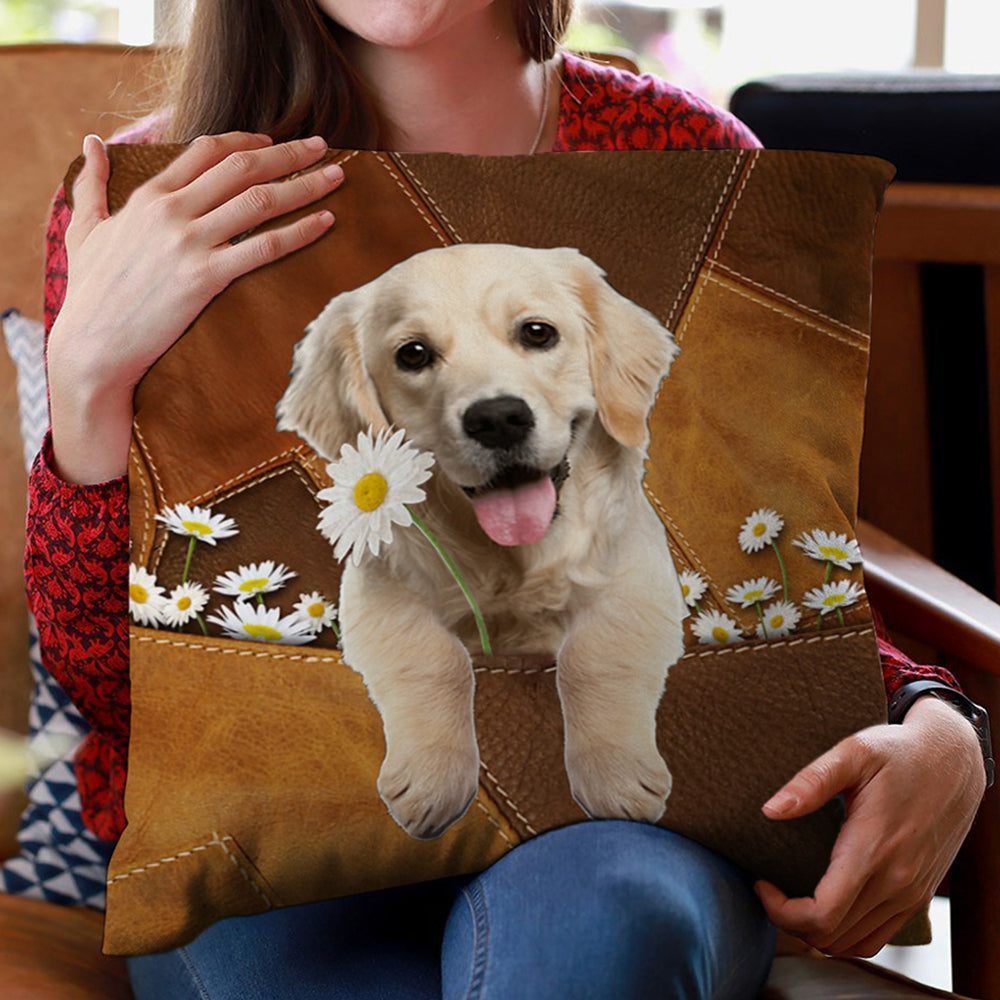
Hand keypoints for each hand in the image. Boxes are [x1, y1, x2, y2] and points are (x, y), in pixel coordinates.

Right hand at [48, 130, 344, 482]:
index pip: (207, 150)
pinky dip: (301, 231)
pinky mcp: (206, 277)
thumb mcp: (83, 230)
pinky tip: (326, 221)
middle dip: (288, 152)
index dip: (247, 141)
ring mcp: (190, 243)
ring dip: (304, 184)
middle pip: (242, 167)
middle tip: (322, 145)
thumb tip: (91, 142)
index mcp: (149, 196)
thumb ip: (90, 184)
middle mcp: (172, 212)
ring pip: (260, 201)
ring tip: (337, 176)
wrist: (92, 345)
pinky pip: (265, 247)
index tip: (273, 141)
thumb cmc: (90, 292)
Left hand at [753, 695, 986, 957]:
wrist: (953, 762)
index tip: (761, 882)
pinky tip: (825, 906)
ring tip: (790, 898)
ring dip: (816, 932)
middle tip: (769, 888)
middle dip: (789, 921)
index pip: (822, 914)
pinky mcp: (918, 895)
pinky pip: (877, 936)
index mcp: (873, 849)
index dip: (781, 911)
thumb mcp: (853, 752)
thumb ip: (811, 782)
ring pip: (854, 943)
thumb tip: (771, 810)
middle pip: (832, 936)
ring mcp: (910, 893)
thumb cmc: (899, 753)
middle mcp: (896, 881)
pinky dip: (845, 934)